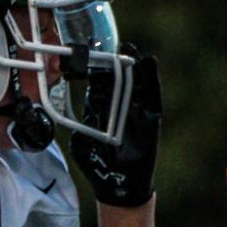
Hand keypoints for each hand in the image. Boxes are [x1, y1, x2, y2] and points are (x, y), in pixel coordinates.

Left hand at [71, 50, 161, 207]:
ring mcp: (136, 109)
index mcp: (99, 108)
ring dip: (134, 63)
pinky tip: (150, 63)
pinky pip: (153, 94)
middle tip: (111, 42)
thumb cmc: (96, 165)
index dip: (95, 66)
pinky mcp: (151, 117)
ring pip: (136, 81)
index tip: (89, 51)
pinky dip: (152, 78)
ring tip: (130, 47)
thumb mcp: (80, 144)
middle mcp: (118, 105)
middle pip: (118, 76)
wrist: (118, 185)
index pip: (98, 81)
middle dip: (115, 60)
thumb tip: (73, 110)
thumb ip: (79, 125)